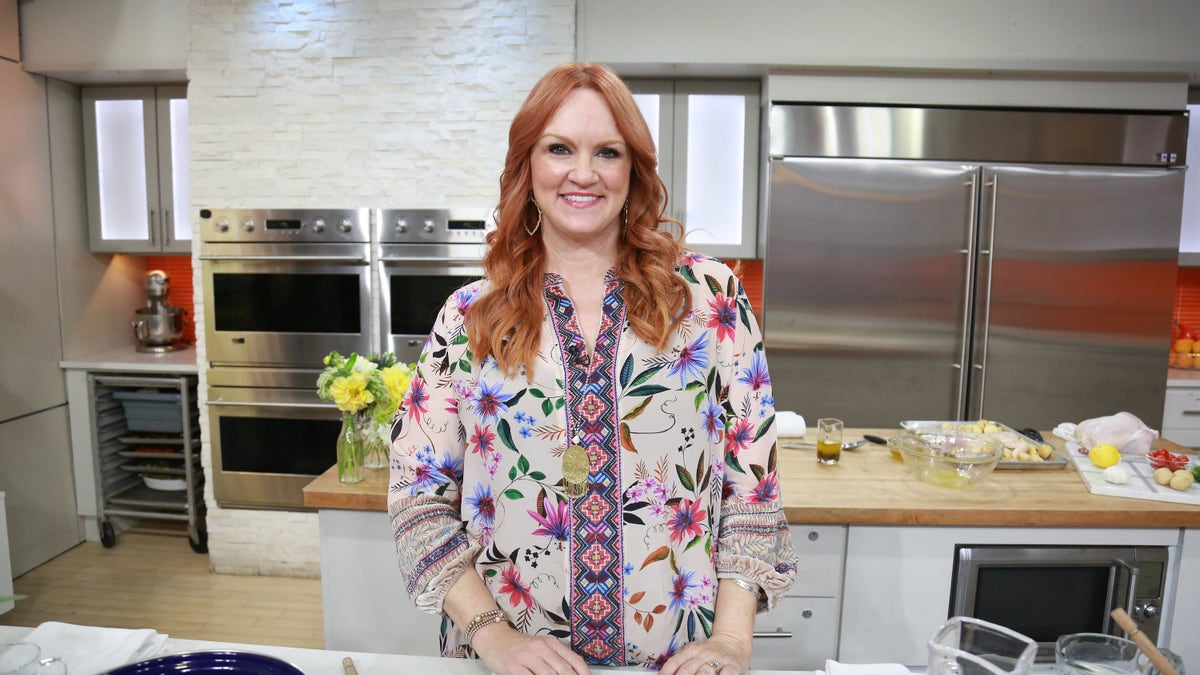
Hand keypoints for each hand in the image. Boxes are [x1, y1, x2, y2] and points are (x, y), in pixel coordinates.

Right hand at [472, 622, 590, 674]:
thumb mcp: (540, 648)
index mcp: (551, 643)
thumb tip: (574, 673)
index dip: (584, 674)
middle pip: (564, 671)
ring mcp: (527, 657)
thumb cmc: (518, 646)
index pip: (575, 661)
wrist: (493, 638)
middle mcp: (541, 648)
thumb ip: (556, 659)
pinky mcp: (513, 667)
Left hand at [660, 630, 750, 674]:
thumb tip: (663, 674)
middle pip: (687, 670)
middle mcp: (703, 654)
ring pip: (704, 672)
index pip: (674, 663)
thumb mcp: (693, 653)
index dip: (666, 673)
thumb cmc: (710, 652)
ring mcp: (718, 659)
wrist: (733, 642)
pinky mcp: (733, 666)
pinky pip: (725, 674)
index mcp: (691, 650)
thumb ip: (680, 663)